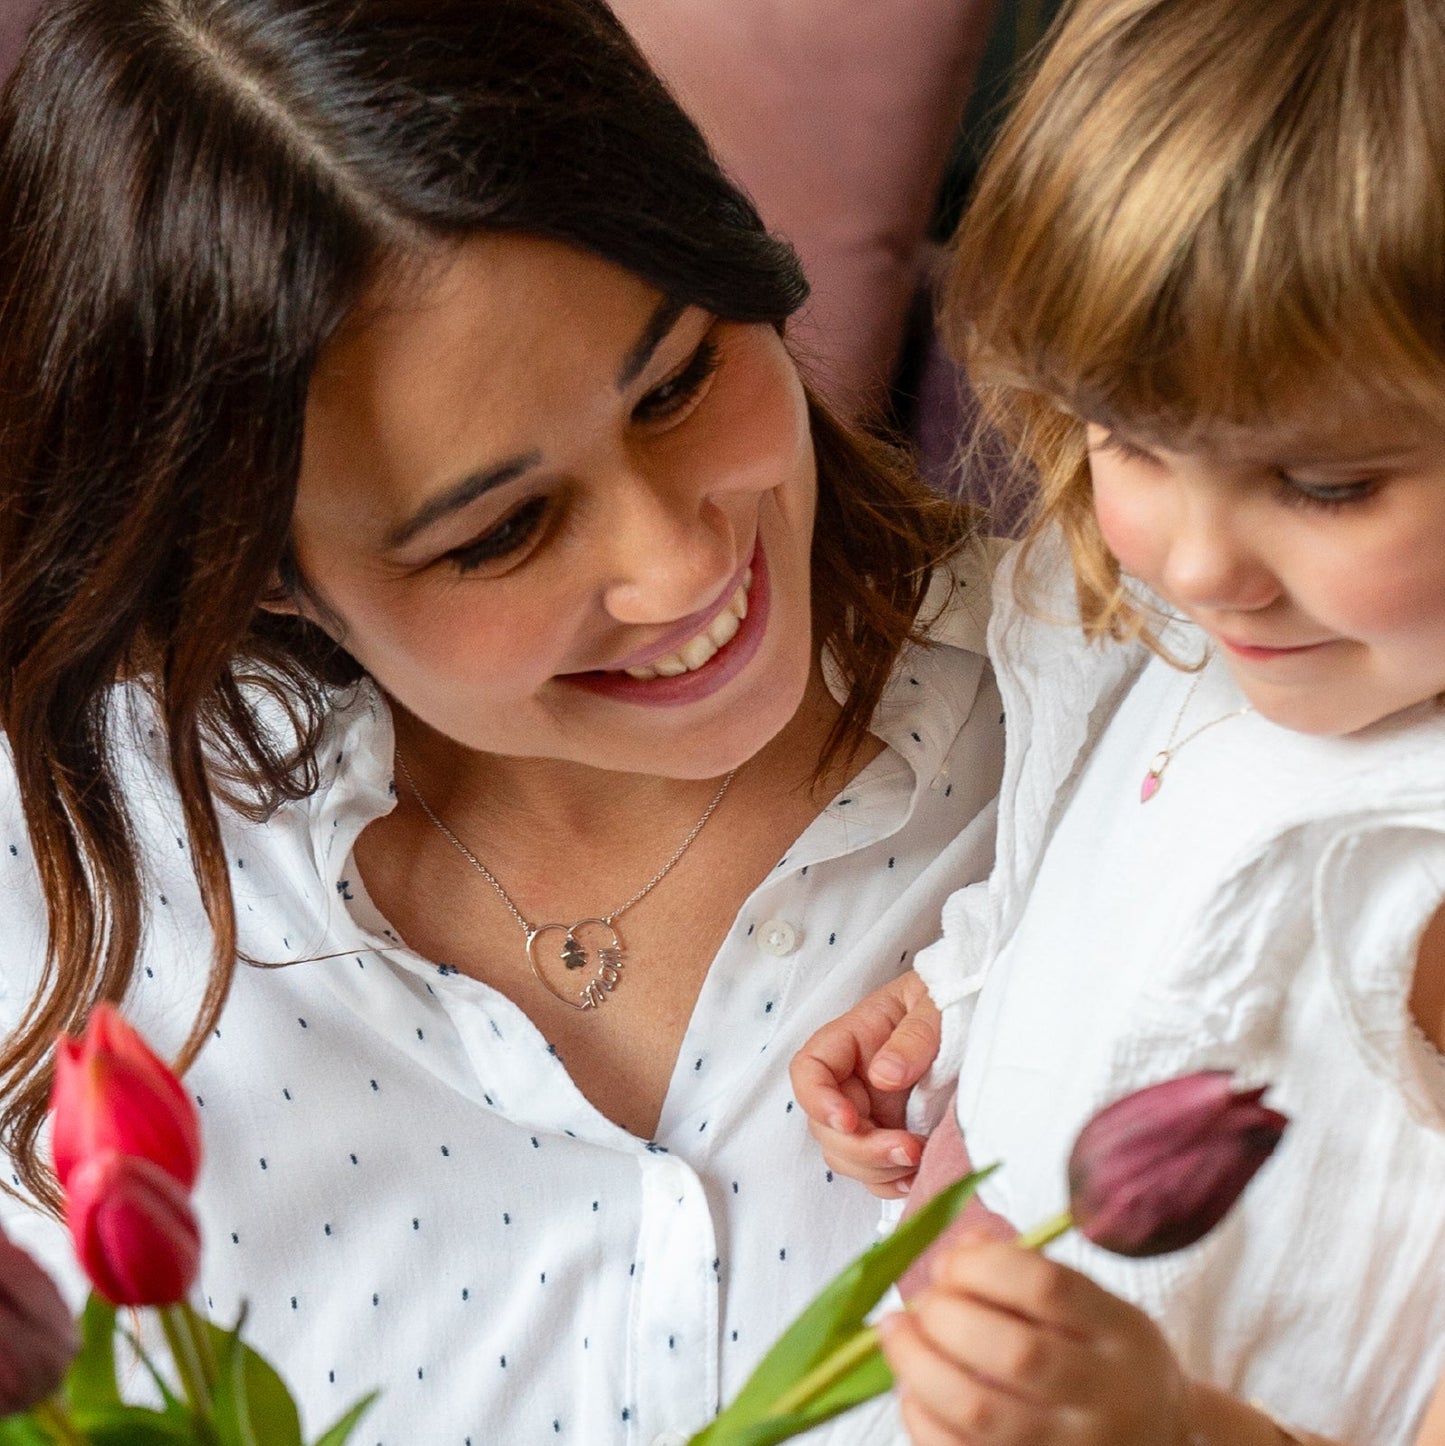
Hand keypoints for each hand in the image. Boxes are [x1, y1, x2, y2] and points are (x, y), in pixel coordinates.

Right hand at [789, 971, 940, 1197]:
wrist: (978, 1010)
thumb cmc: (950, 997)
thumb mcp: (935, 1003)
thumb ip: (913, 1036)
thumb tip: (884, 1076)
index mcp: (852, 1038)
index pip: (809, 1070)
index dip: (817, 1101)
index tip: (847, 1120)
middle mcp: (853, 1079)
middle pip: (824, 1125)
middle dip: (860, 1147)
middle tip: (908, 1148)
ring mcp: (871, 1110)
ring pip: (845, 1154)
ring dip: (877, 1167)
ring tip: (922, 1158)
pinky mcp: (892, 1134)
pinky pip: (876, 1171)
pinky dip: (891, 1182)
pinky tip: (918, 1176)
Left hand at [877, 1237, 1194, 1445]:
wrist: (1158, 1441)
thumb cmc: (1111, 1363)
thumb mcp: (1096, 1306)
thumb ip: (1030, 1270)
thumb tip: (959, 1251)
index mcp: (1119, 1334)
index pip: (1045, 1288)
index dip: (982, 1266)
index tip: (951, 1263)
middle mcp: (1102, 1396)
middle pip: (1014, 1353)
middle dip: (947, 1317)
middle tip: (923, 1304)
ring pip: (981, 1411)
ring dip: (920, 1365)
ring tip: (898, 1335)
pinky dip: (923, 1419)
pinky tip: (914, 1390)